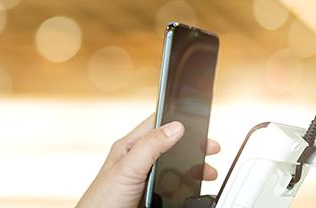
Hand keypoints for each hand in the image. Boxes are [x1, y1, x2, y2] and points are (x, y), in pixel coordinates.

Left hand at [75, 114, 220, 207]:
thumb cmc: (103, 198)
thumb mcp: (128, 167)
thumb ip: (150, 146)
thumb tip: (175, 127)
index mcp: (130, 147)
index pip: (156, 124)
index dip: (176, 119)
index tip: (198, 118)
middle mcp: (139, 161)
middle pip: (172, 146)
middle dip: (193, 146)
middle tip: (212, 148)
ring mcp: (147, 179)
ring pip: (176, 168)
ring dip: (194, 169)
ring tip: (208, 172)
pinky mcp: (154, 195)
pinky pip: (175, 187)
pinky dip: (188, 187)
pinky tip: (196, 188)